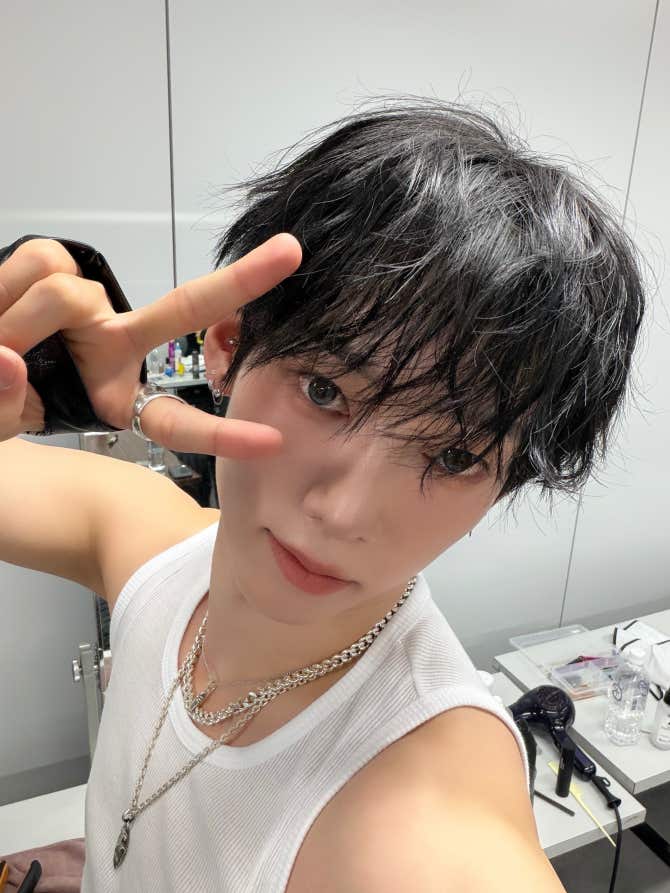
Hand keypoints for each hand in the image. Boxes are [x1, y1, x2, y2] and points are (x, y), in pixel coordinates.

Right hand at [0, 234, 301, 454]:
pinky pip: (41, 266)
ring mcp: (92, 303)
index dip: (220, 436)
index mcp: (114, 396)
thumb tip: (7, 358)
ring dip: (15, 319)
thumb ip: (1, 406)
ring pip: (68, 294)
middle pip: (183, 309)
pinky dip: (5, 287)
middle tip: (292, 252)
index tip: (273, 443)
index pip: (172, 419)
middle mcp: (116, 344)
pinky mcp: (60, 262)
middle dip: (238, 282)